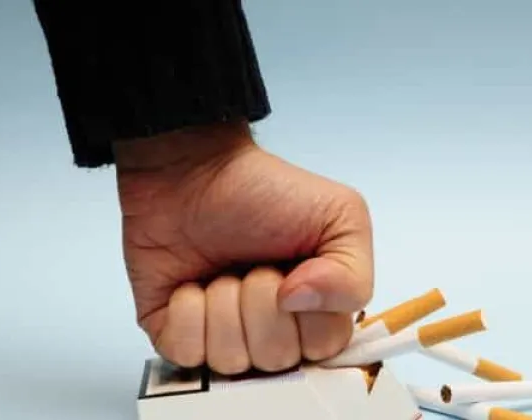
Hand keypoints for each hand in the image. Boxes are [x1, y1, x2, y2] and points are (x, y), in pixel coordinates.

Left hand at [113, 120, 373, 373]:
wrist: (191, 171)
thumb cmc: (264, 189)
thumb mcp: (341, 215)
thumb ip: (354, 275)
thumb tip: (302, 303)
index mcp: (317, 310)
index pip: (326, 349)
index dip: (310, 315)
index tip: (296, 273)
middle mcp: (273, 332)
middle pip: (278, 359)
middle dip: (262, 303)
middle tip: (254, 265)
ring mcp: (223, 338)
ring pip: (232, 360)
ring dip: (224, 304)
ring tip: (221, 271)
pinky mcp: (177, 338)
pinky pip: (187, 354)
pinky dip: (186, 313)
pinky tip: (189, 285)